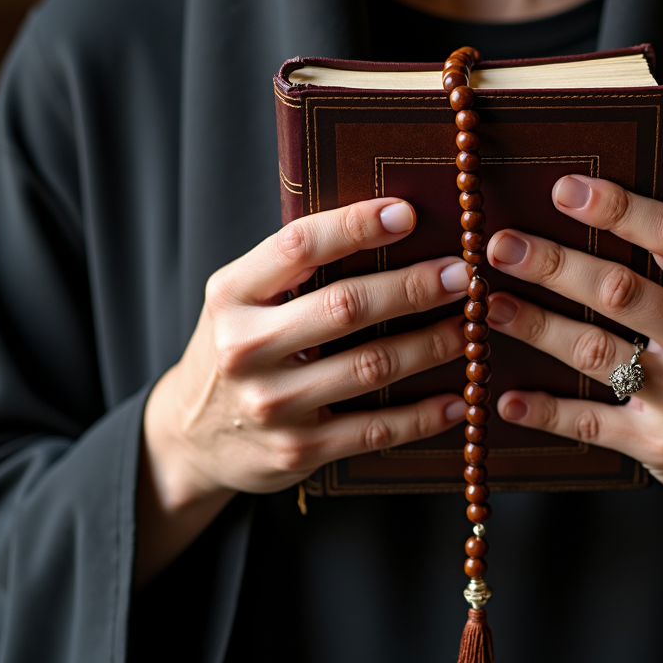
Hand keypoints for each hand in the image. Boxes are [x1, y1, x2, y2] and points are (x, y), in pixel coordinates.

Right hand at [138, 198, 468, 584]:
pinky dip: (425, 415)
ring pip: (370, 366)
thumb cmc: (238, 349)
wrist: (190, 436)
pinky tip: (459, 398)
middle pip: (346, 307)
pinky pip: (375, 429)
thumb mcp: (243, 300)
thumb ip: (296, 269)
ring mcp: (272, 404)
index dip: (356, 224)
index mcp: (232, 294)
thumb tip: (392, 227)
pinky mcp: (297, 450)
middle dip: (414, 286)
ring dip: (432, 344)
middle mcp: (245, 347)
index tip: (408, 212)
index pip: (299, 245)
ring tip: (471, 327)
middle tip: (462, 274)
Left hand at [484, 176, 662, 579]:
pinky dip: (544, 411)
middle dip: (554, 265)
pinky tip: (507, 398)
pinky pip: (590, 422)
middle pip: (620, 292)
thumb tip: (632, 193)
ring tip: (492, 306)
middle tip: (500, 246)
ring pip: (596, 352)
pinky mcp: (660, 444)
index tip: (563, 189)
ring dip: (537, 326)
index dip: (618, 208)